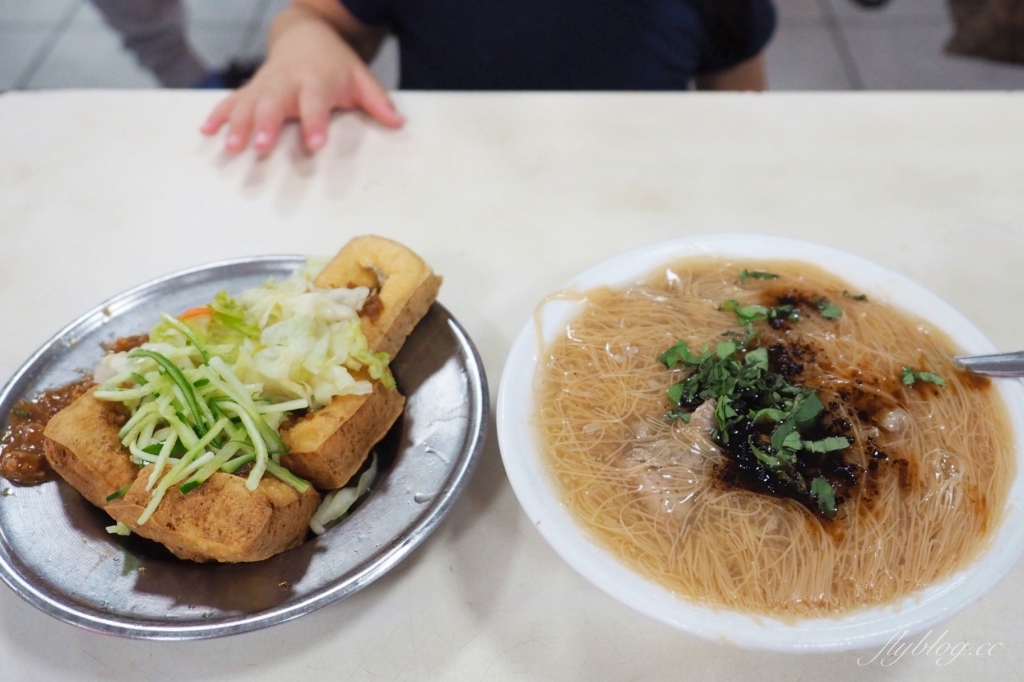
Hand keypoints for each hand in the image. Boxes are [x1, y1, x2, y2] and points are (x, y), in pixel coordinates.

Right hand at [201, 12, 402, 154]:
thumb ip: (377, 101)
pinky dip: (218, 115)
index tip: (315, 145)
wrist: (306, 32)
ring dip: (238, 124)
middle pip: (274, 102)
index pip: (316, 101)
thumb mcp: (361, 77)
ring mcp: (266, 84)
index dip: (315, 122)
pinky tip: (206, 132)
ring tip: (231, 147)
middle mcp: (288, 81)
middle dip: (265, 124)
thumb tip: (398, 123)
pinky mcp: (251, 88)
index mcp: (317, 80)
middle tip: (260, 148)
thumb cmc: (336, 63)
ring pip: (248, 103)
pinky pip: (231, 100)